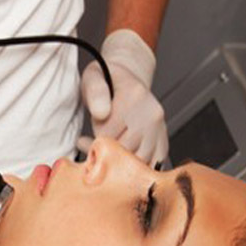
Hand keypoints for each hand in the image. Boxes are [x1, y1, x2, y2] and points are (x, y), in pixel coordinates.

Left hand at [79, 29, 167, 165]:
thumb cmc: (106, 81)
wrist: (128, 77)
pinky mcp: (163, 140)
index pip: (110, 135)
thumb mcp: (93, 79)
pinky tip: (121, 160)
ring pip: (139, 162)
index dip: (92, 144)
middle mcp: (151, 114)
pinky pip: (153, 164)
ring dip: (119, 164)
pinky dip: (135, 168)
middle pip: (126, 151)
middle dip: (105, 155)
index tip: (82, 141)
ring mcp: (159, 128)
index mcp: (134, 97)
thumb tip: (101, 113)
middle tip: (91, 151)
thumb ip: (95, 93)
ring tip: (105, 153)